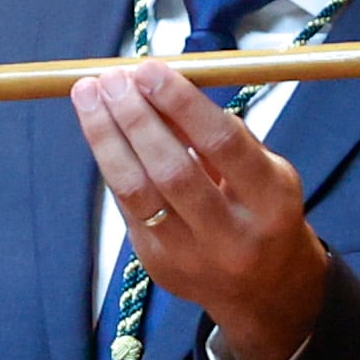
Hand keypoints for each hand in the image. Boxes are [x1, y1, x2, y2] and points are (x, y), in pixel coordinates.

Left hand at [71, 59, 327, 359]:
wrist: (263, 290)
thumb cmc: (260, 211)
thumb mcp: (264, 172)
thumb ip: (220, 135)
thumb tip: (162, 87)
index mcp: (270, 200)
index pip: (222, 143)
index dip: (181, 103)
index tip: (149, 69)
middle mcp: (231, 232)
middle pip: (172, 169)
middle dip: (136, 118)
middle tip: (111, 77)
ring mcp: (189, 253)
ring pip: (138, 190)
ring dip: (107, 137)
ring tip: (89, 95)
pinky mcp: (156, 262)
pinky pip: (126, 205)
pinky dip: (110, 161)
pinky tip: (98, 129)